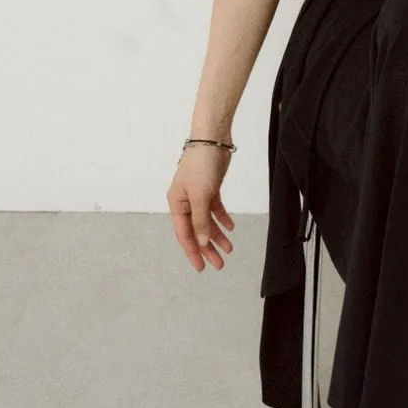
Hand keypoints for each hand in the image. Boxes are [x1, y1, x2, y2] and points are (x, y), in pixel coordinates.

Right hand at [167, 145, 234, 271]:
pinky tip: (230, 228)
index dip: (192, 252)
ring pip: (206, 221)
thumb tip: (201, 241)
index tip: (201, 268)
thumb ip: (200, 220)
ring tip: (229, 249)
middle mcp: (185, 201)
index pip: (184, 234)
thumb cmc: (201, 165)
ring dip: (217, 235)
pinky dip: (222, 218)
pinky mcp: (210, 188)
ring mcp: (198, 195)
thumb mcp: (200, 195)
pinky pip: (215, 208)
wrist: (212, 139)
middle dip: (207, 248)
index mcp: (177, 203)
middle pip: (196, 230)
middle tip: (219, 264)